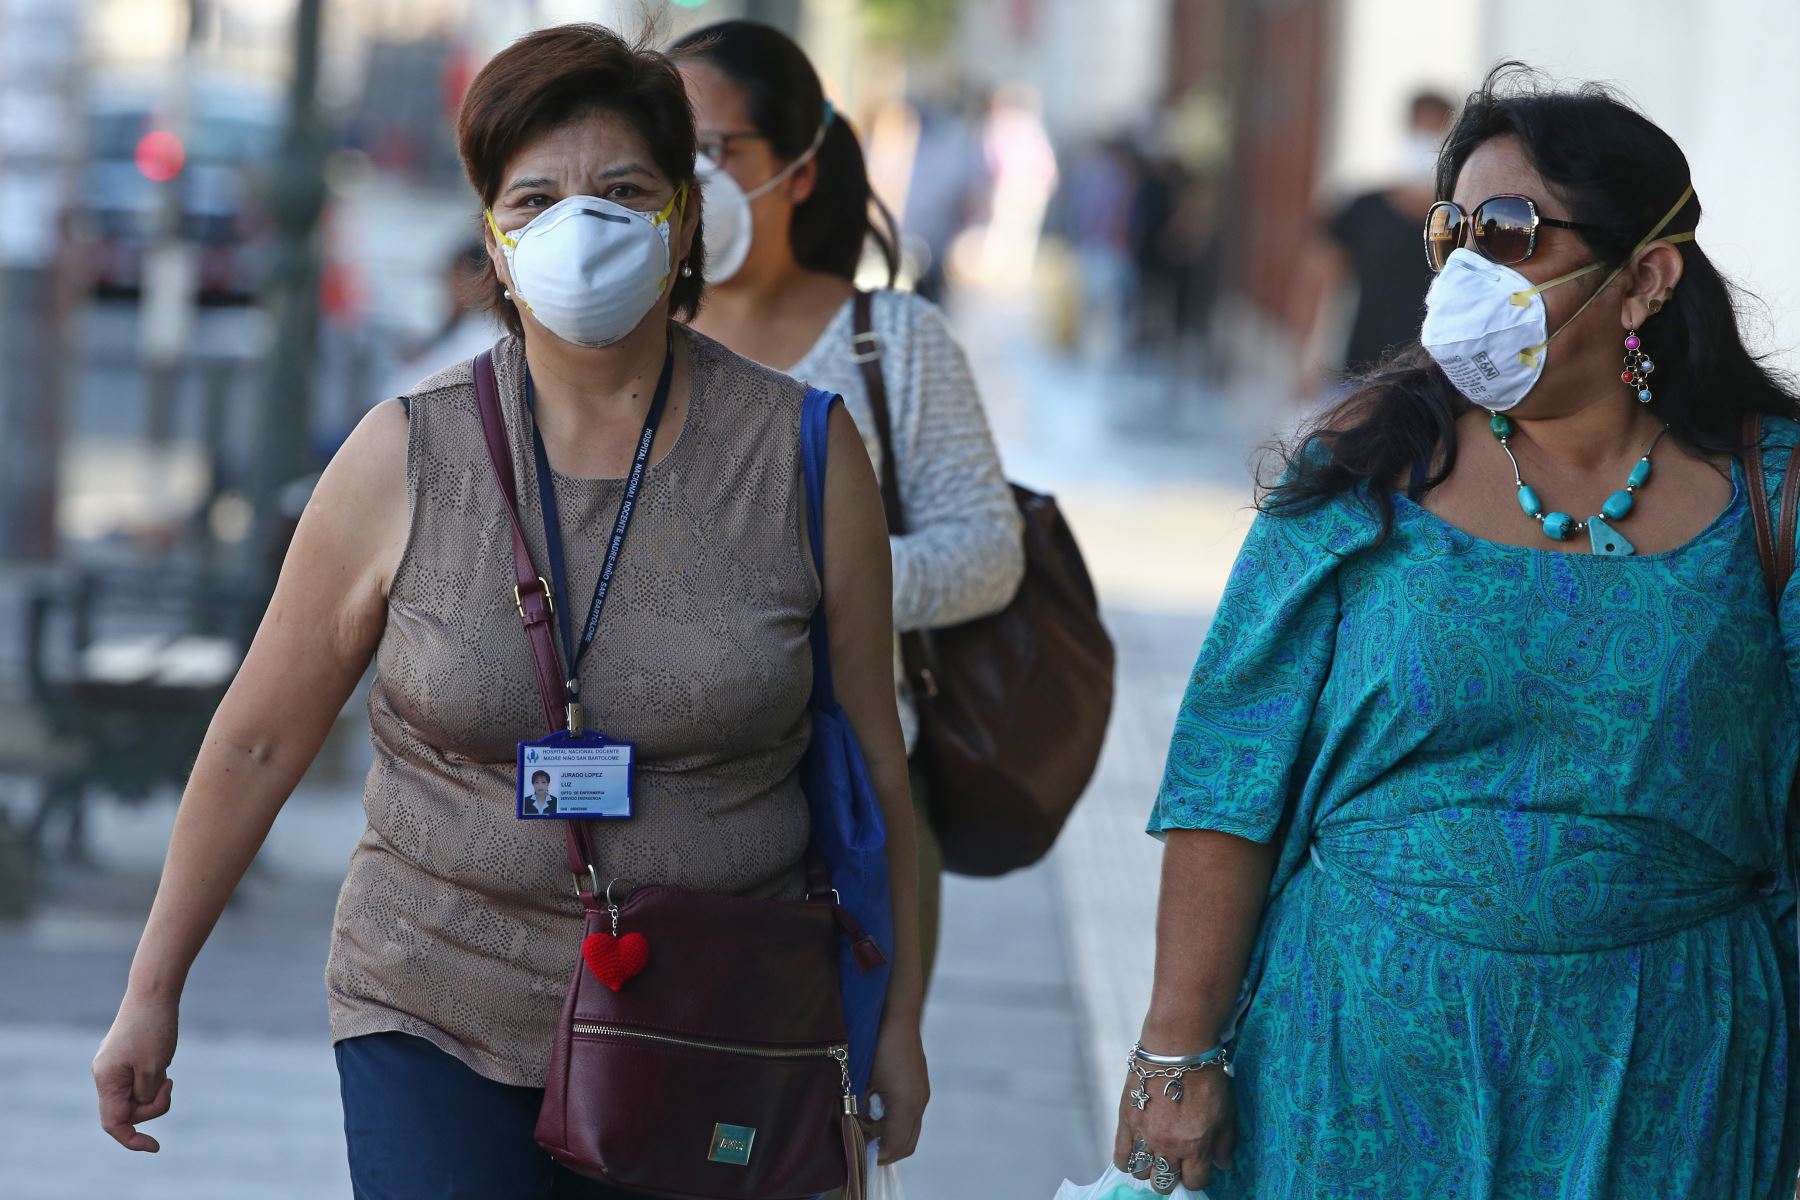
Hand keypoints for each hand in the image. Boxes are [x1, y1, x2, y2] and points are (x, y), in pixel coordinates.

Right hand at [93, 993, 179, 1152]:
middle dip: (153, 1105)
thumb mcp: (154, 1068)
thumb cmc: (153, 1028)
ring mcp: (114, 1066)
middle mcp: (105, 1075)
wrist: (153, 992)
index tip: (156, 1147)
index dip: (133, 1139)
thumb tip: (142, 1105)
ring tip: (165, 1067)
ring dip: (155, 1090)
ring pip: (137, 1096)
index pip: (115, 1123)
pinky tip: (162, 1061)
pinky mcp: (126, 1058)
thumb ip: (146, 1095)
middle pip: (128, 1110)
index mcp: (106, 1080)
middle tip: (170, 1083)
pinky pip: (140, 1081)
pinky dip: (154, 1079)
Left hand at [865, 1011, 928, 1164]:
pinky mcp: (920, 1083)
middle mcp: (919, 1101)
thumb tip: (855, 1127)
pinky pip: (911, 1113)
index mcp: (906, 1104)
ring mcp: (922, 1091)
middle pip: (908, 1143)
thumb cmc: (875, 1045)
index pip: (896, 1146)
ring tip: (866, 1130)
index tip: (860, 1160)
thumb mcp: (862, 1079)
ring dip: (891, 1136)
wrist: (895, 1014)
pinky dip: (896, 1120)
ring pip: (910, 1128)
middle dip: (887, 1152)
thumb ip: (860, 1108)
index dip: (878, 1158)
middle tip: (864, 1152)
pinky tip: (875, 1108)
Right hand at [1112, 1060, 1235, 1193]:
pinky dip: (1126, 1161)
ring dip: (1149, 1168)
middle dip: (1171, 1176)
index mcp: (1196, 1146)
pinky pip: (1121, 1155)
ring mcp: (1145, 1135)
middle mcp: (1169, 1146)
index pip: (1193, 1181)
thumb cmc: (1206, 1076)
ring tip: (1154, 1156)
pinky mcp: (1127, 1121)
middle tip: (1174, 1162)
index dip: (1196, 1177)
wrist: (1177, 1046)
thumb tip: (1223, 1165)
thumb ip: (1225, 1143)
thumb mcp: (1226, 1112)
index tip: (1196, 1167)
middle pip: (1164, 1182)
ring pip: (1141, 1173)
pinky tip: (1135, 1154)